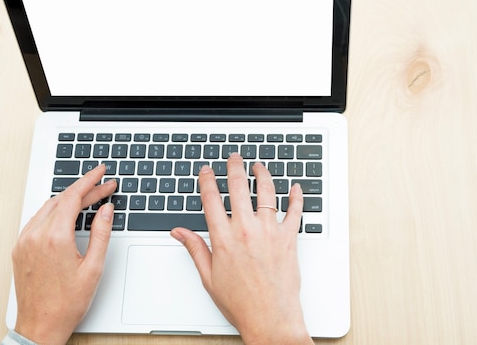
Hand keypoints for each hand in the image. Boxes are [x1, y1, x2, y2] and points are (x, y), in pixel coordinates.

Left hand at [11, 164, 116, 344]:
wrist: (40, 326)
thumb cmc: (66, 303)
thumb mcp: (94, 268)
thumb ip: (102, 233)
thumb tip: (106, 210)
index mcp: (55, 238)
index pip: (73, 197)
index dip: (91, 181)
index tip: (102, 173)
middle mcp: (35, 236)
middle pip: (62, 199)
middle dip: (85, 189)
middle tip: (104, 186)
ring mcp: (24, 242)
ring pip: (48, 207)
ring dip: (69, 199)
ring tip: (90, 198)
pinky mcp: (19, 249)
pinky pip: (38, 219)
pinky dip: (55, 211)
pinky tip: (68, 213)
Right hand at [171, 154, 312, 344]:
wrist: (270, 319)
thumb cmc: (240, 302)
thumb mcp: (209, 276)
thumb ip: (195, 248)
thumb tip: (179, 232)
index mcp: (224, 239)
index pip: (211, 199)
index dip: (207, 180)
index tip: (206, 170)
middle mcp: (246, 230)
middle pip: (238, 187)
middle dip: (235, 167)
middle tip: (234, 158)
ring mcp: (269, 232)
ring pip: (266, 192)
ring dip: (262, 174)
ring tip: (259, 166)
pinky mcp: (289, 238)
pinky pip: (295, 211)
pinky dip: (297, 197)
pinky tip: (295, 187)